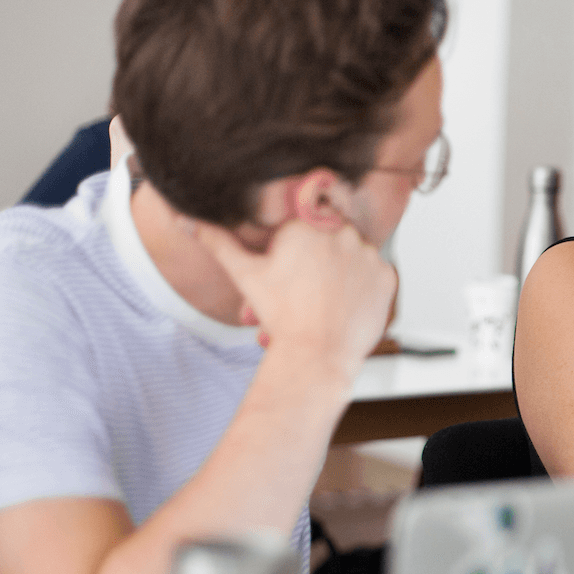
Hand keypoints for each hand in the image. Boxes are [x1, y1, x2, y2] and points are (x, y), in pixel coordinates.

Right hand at [195, 219, 396, 379]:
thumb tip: (185, 219)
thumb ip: (218, 241)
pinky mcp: (387, 275)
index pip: (303, 223)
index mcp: (308, 222)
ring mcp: (368, 253)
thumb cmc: (280, 316)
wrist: (317, 355)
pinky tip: (343, 304)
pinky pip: (374, 275)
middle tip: (303, 290)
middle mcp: (343, 231)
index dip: (294, 249)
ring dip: (339, 273)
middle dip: (316, 262)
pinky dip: (361, 288)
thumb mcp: (245, 274)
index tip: (289, 269)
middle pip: (328, 240)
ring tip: (321, 301)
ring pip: (351, 257)